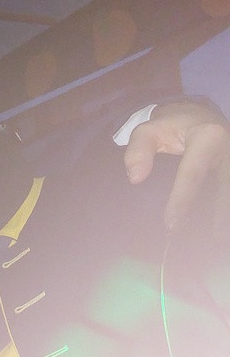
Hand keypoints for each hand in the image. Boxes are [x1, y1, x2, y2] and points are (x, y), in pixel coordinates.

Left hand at [123, 101, 229, 229]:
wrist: (200, 116)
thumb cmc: (171, 125)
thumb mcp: (149, 130)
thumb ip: (138, 150)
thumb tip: (135, 178)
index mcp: (208, 137)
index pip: (193, 172)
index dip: (182, 199)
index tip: (171, 222)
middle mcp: (228, 150)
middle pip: (222, 187)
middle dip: (213, 215)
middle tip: (198, 239)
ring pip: (227, 190)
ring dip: (219, 214)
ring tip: (212, 240)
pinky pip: (225, 190)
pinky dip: (219, 208)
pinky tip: (212, 228)